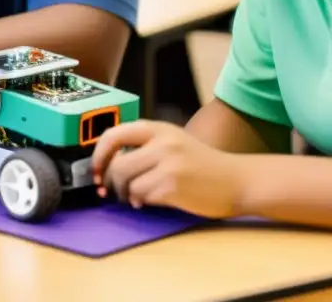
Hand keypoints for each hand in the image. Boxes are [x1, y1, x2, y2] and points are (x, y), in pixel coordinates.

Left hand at [91, 120, 247, 217]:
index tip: (96, 169)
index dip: (98, 155)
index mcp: (159, 128)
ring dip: (126, 195)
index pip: (114, 134)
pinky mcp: (173, 187)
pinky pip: (142, 197)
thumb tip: (107, 163)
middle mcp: (162, 143)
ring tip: (136, 196)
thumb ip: (144, 146)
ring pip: (126, 183)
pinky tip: (150, 201)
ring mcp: (168, 164)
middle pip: (117, 165)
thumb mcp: (173, 142)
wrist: (235, 180)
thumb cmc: (202, 164)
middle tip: (112, 191)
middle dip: (110, 183)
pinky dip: (141, 202)